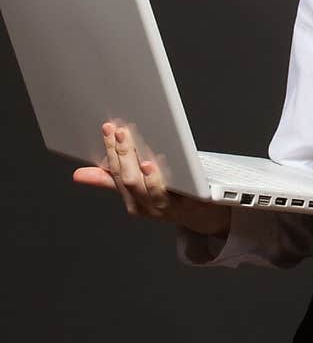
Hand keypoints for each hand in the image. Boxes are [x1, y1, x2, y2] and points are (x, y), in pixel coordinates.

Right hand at [73, 121, 230, 236]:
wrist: (203, 214)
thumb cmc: (168, 195)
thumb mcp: (138, 189)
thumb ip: (110, 180)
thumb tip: (79, 174)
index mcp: (132, 201)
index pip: (116, 173)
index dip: (111, 151)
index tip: (108, 129)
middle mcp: (147, 206)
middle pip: (131, 182)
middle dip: (125, 155)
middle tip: (123, 132)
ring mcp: (169, 208)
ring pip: (153, 191)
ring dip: (146, 173)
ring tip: (142, 157)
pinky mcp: (192, 205)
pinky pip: (182, 195)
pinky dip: (175, 184)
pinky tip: (171, 169)